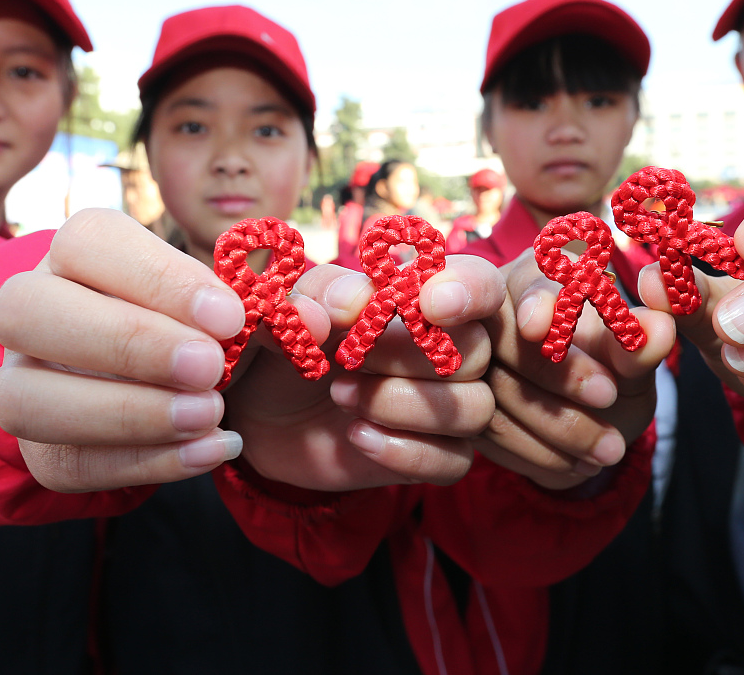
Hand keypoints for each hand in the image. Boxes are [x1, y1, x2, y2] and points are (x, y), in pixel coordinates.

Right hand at [0, 210, 505, 492]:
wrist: (179, 381)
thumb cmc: (221, 323)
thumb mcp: (266, 301)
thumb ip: (307, 292)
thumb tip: (345, 302)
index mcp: (85, 250)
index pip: (92, 242)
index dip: (158, 278)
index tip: (232, 317)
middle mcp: (35, 305)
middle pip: (30, 310)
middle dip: (127, 343)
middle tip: (210, 372)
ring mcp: (24, 379)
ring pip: (29, 397)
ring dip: (126, 412)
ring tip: (211, 418)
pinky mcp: (40, 446)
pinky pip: (64, 462)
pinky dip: (139, 463)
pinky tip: (205, 453)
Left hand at [225, 254, 506, 489]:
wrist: (263, 410)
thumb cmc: (291, 341)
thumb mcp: (293, 307)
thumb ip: (320, 293)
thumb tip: (353, 302)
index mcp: (428, 295)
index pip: (480, 283)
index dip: (467, 289)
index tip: (428, 304)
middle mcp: (452, 347)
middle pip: (476, 351)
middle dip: (409, 355)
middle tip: (348, 356)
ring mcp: (450, 404)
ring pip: (473, 408)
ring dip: (401, 403)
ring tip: (341, 395)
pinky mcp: (438, 454)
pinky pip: (453, 460)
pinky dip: (403, 451)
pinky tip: (355, 436)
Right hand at [475, 248, 675, 489]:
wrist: (594, 425)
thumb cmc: (615, 373)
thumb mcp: (635, 360)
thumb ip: (640, 343)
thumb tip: (656, 329)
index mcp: (532, 277)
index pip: (526, 282)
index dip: (534, 302)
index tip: (541, 326)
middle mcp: (489, 314)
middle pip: (502, 338)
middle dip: (557, 373)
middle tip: (610, 398)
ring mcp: (468, 365)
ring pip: (495, 392)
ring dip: (556, 425)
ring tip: (610, 449)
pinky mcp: (462, 410)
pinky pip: (488, 433)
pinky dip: (537, 453)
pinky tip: (576, 463)